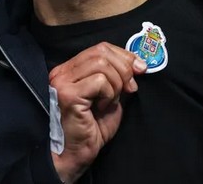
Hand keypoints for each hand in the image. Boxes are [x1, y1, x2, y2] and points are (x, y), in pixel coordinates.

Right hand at [49, 42, 146, 182]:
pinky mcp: (68, 94)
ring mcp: (62, 82)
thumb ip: (120, 78)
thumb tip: (138, 64)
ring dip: (116, 84)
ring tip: (111, 101)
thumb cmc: (93, 128)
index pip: (100, 47)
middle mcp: (62, 72)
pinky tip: (102, 108)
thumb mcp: (112, 96)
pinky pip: (99, 82)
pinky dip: (108, 94)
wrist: (77, 155)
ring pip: (102, 65)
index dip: (124, 55)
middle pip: (102, 52)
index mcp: (70, 69)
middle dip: (124, 69)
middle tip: (130, 89)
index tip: (140, 69)